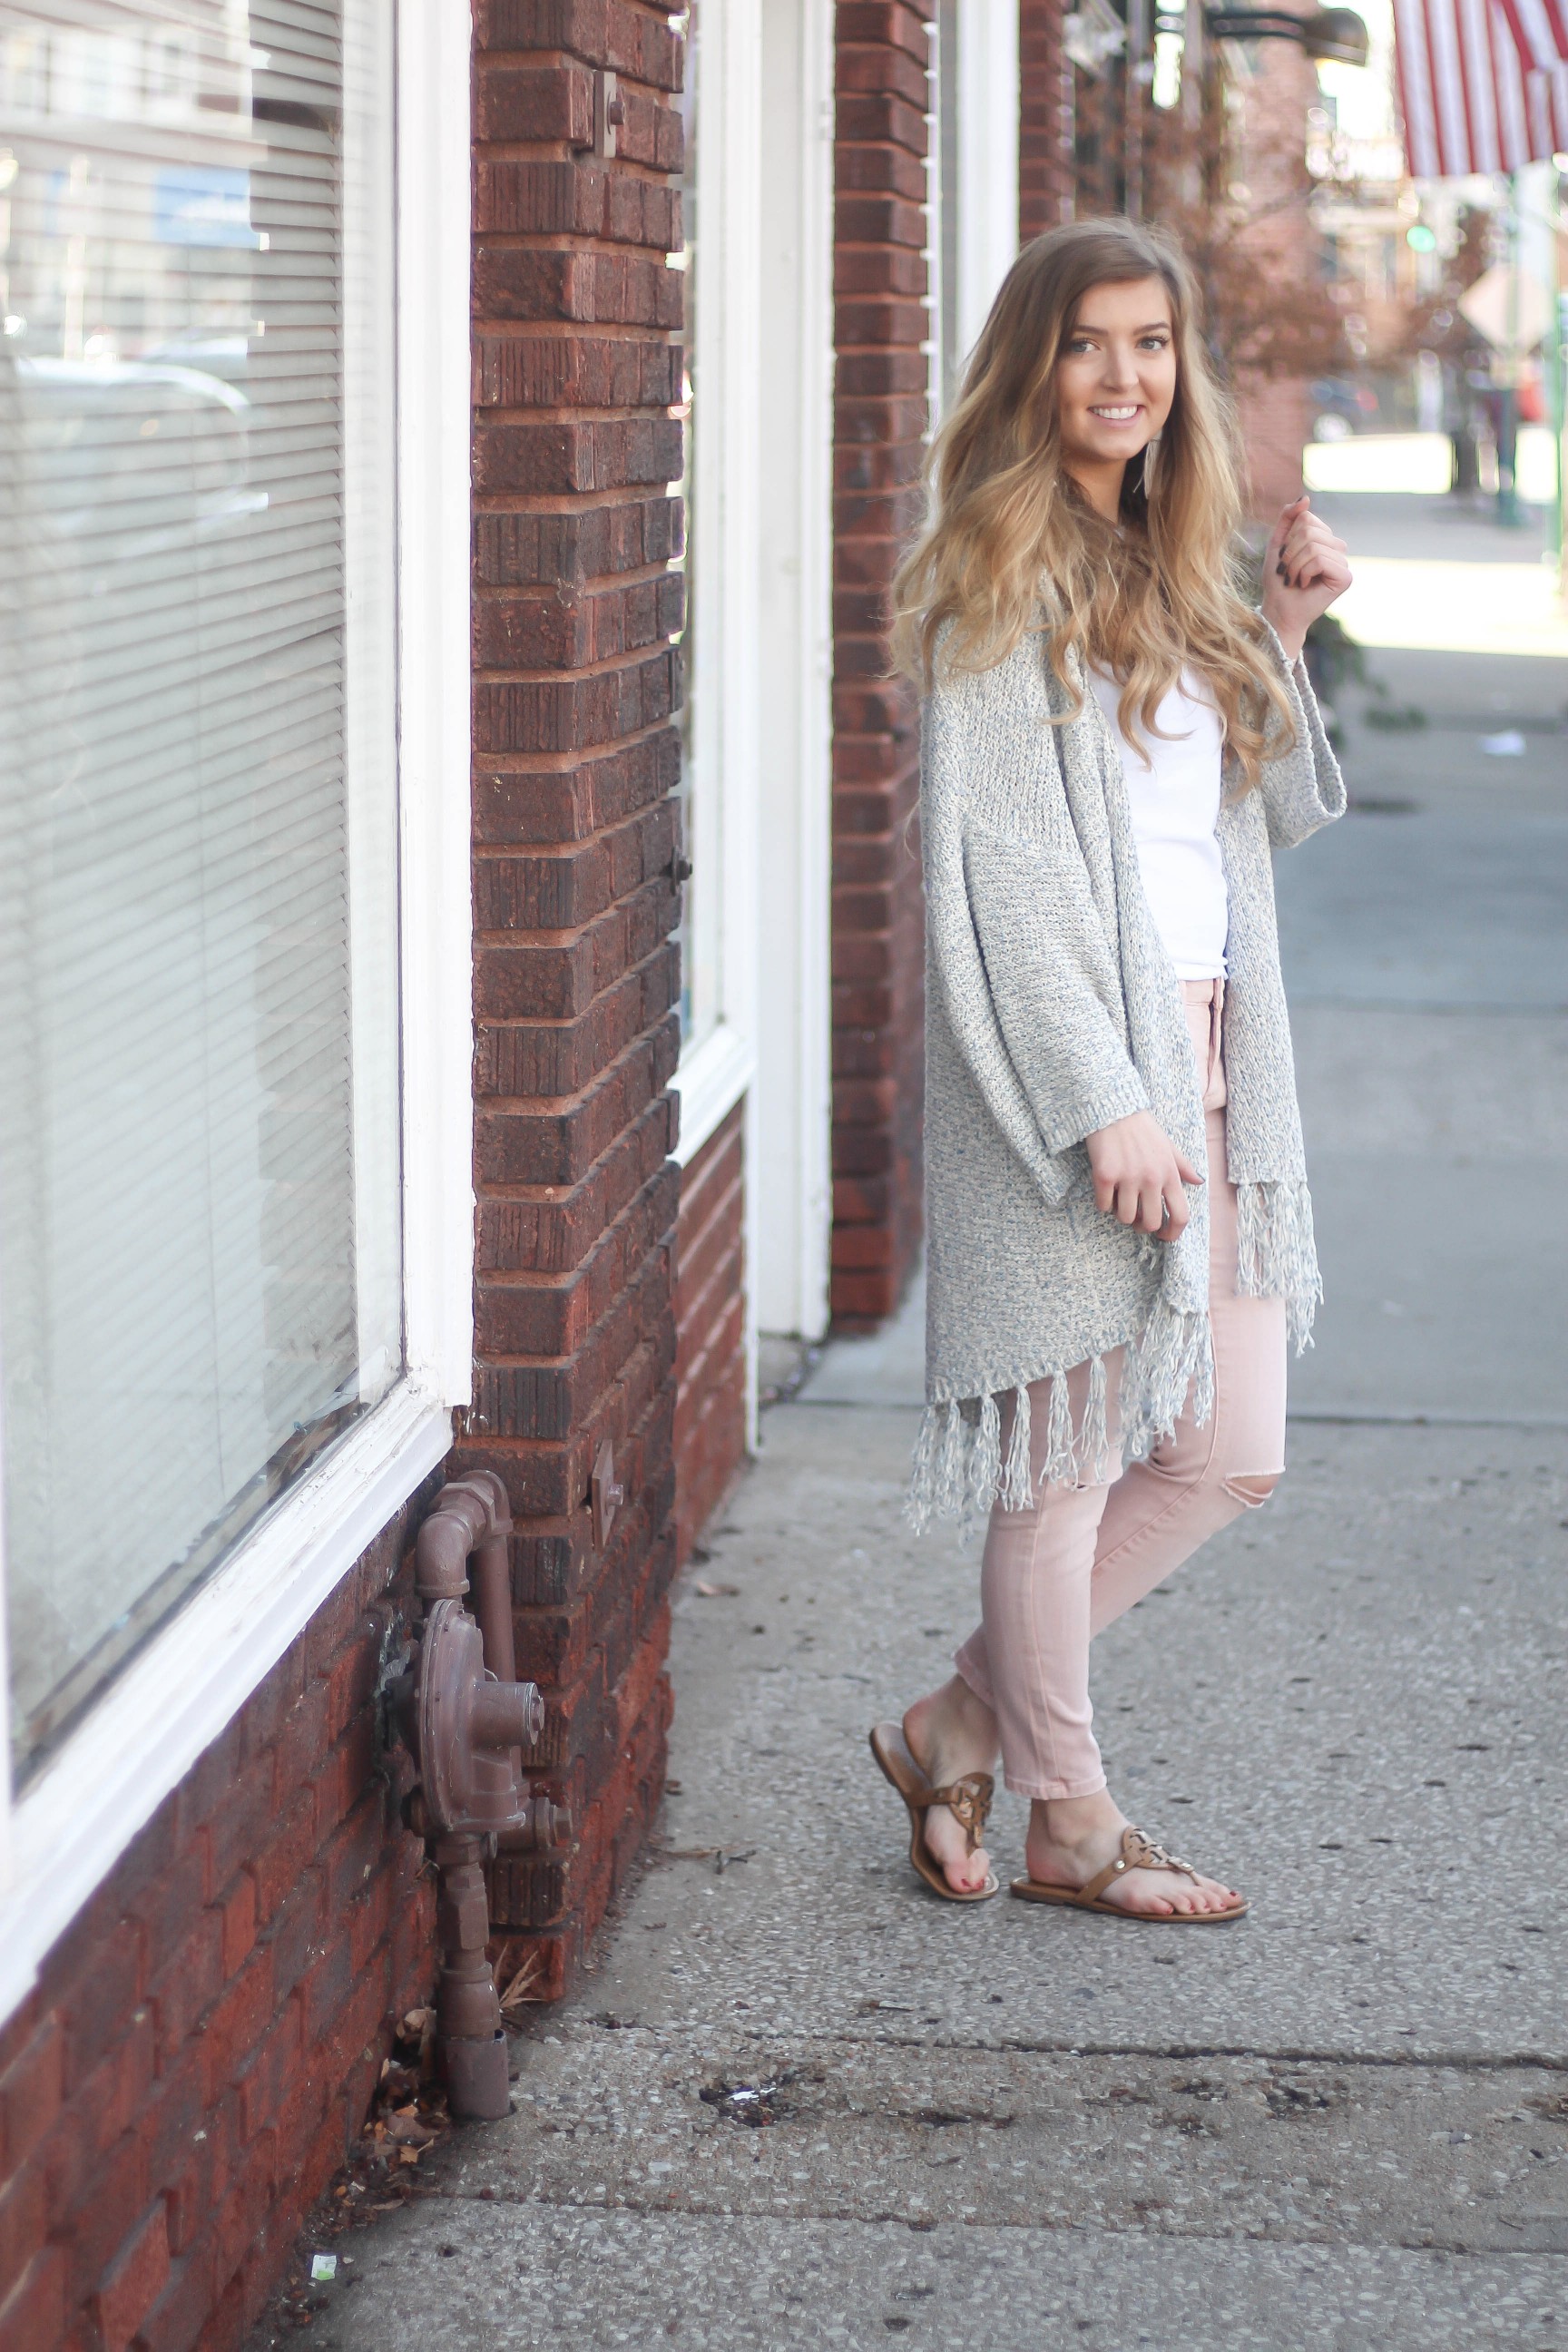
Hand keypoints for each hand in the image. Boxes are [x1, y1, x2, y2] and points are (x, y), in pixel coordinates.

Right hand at [1085, 1111, 1202, 1238]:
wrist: (1113, 1109)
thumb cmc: (1142, 1128)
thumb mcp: (1168, 1146)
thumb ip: (1183, 1166)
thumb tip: (1199, 1181)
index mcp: (1170, 1173)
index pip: (1181, 1215)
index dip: (1173, 1234)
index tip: (1164, 1238)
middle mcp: (1152, 1178)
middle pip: (1151, 1223)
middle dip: (1143, 1227)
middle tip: (1137, 1220)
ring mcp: (1128, 1178)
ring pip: (1125, 1217)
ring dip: (1121, 1214)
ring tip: (1120, 1199)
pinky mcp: (1105, 1176)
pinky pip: (1103, 1206)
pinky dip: (1103, 1203)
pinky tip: (1105, 1191)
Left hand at [1259, 495, 1352, 662]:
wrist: (1279, 610)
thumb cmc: (1278, 580)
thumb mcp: (1278, 543)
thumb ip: (1288, 518)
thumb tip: (1306, 498)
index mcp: (1324, 538)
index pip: (1306, 518)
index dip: (1288, 538)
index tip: (1286, 558)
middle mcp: (1337, 548)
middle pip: (1309, 530)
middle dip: (1290, 553)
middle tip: (1289, 572)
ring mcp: (1343, 563)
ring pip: (1314, 546)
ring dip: (1295, 566)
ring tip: (1295, 580)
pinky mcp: (1345, 577)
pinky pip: (1321, 560)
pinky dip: (1304, 573)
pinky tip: (1305, 585)